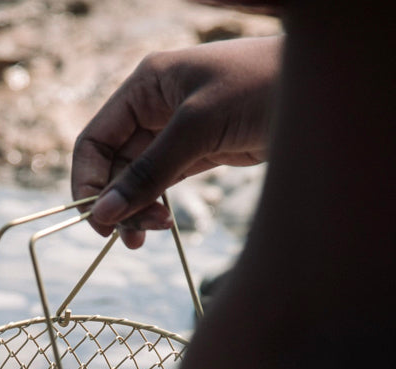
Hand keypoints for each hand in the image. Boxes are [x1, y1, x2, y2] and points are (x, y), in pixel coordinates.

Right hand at [71, 36, 281, 245]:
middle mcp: (154, 107)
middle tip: (133, 238)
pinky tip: (163, 224)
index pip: (95, 140)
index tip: (98, 223)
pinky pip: (162, 184)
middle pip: (113, 165)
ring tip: (149, 235)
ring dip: (136, 210)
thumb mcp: (198, 128)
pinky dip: (156, 206)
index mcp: (145, 86)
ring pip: (137, 179)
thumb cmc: (261, 88)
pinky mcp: (198, 152)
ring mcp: (175, 131)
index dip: (87, 183)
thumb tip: (104, 214)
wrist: (324, 89)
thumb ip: (150, 173)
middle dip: (117, 202)